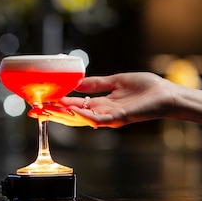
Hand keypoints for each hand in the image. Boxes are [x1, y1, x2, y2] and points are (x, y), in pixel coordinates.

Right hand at [28, 72, 177, 127]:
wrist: (167, 95)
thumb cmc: (146, 88)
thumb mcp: (115, 81)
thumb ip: (96, 83)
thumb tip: (76, 81)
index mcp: (100, 104)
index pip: (73, 106)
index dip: (56, 104)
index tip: (41, 101)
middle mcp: (102, 113)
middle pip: (72, 116)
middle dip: (53, 114)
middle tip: (34, 111)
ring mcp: (109, 117)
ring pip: (80, 119)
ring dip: (62, 115)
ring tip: (46, 110)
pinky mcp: (119, 118)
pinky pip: (97, 119)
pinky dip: (83, 116)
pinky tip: (71, 110)